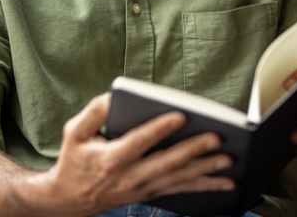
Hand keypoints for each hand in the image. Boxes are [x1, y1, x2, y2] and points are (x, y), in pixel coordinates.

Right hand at [34, 93, 234, 215]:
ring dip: (205, 170)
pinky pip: (181, 190)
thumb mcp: (74, 132)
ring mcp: (142, 189)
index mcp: (112, 158)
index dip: (160, 128)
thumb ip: (94, 112)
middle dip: (193, 150)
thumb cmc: (75, 160)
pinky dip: (204, 187)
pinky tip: (225, 183)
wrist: (68, 199)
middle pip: (166, 163)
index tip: (180, 116)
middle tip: (216, 138)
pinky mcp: (151, 194)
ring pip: (178, 179)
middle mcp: (130, 176)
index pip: (139, 142)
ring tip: (227, 160)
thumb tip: (114, 96)